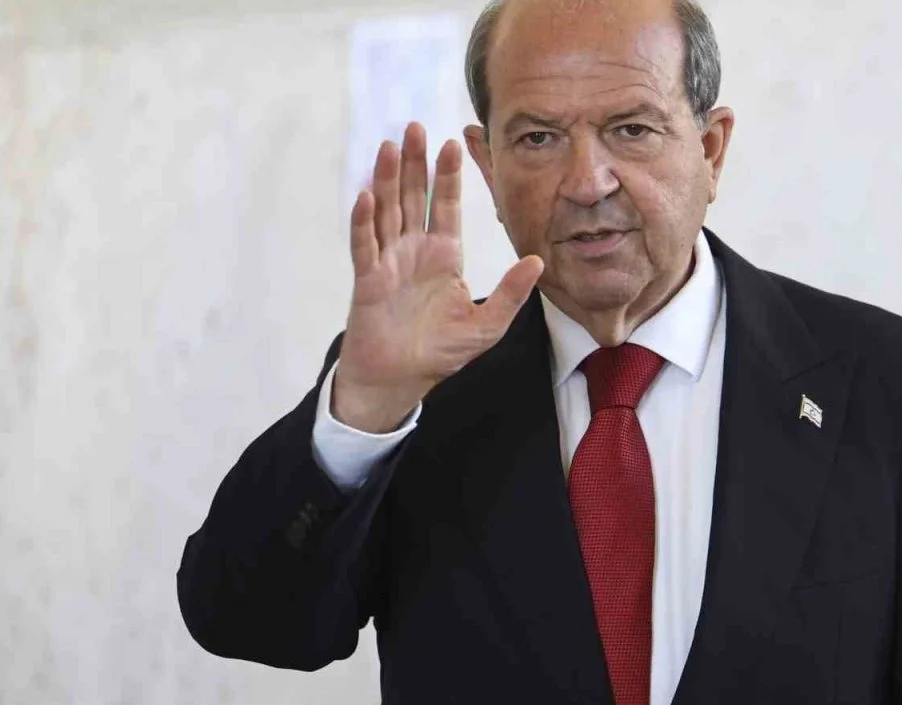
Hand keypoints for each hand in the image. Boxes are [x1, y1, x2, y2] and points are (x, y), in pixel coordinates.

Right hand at [333, 122, 543, 432]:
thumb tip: (537, 261)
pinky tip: (366, 195)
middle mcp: (414, 251)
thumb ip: (510, 293)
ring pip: (387, 211)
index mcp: (443, 256)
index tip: (454, 142)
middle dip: (415, 163)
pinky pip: (364, 245)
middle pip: (413, 198)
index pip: (446, 206)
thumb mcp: (486, 325)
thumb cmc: (439, 352)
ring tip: (390, 146)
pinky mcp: (367, 280)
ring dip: (388, 179)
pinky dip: (363, 221)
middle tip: (415, 127)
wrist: (400, 381)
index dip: (448, 175)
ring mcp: (388, 262)